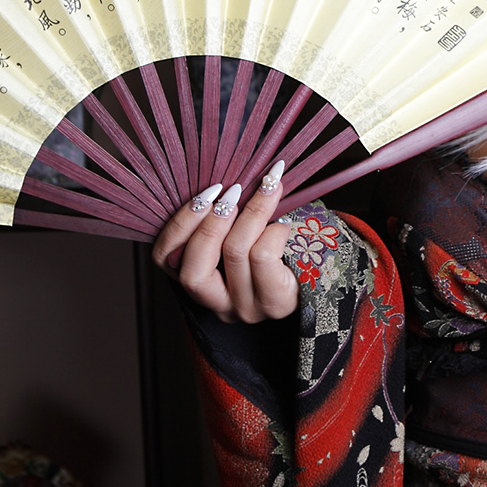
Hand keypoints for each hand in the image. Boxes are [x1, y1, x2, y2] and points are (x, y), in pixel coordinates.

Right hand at [151, 162, 300, 323]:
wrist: (322, 272)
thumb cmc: (272, 245)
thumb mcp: (236, 232)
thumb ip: (219, 215)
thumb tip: (218, 178)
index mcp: (197, 284)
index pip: (164, 260)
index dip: (180, 222)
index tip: (207, 191)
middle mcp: (217, 304)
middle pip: (194, 269)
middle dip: (211, 222)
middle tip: (233, 189)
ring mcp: (246, 308)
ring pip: (233, 254)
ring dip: (249, 213)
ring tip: (266, 189)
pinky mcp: (274, 303)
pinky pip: (263, 257)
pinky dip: (272, 230)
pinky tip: (284, 222)